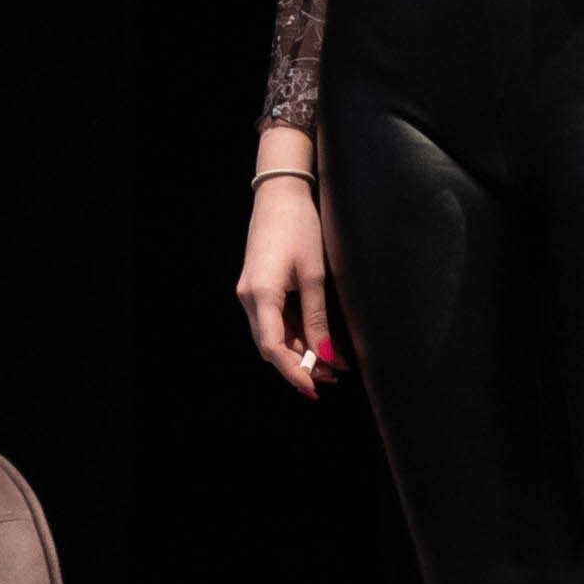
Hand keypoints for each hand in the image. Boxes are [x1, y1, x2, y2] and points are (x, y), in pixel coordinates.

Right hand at [236, 169, 337, 395]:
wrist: (280, 194)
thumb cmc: (299, 226)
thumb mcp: (314, 274)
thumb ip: (317, 317)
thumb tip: (324, 354)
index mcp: (261, 294)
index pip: (272, 348)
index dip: (292, 372)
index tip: (313, 388)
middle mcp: (249, 297)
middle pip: (271, 345)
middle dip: (301, 365)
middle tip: (333, 378)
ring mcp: (251, 292)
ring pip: (274, 334)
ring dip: (301, 350)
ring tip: (334, 363)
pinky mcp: (259, 286)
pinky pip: (275, 319)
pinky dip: (296, 333)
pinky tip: (319, 341)